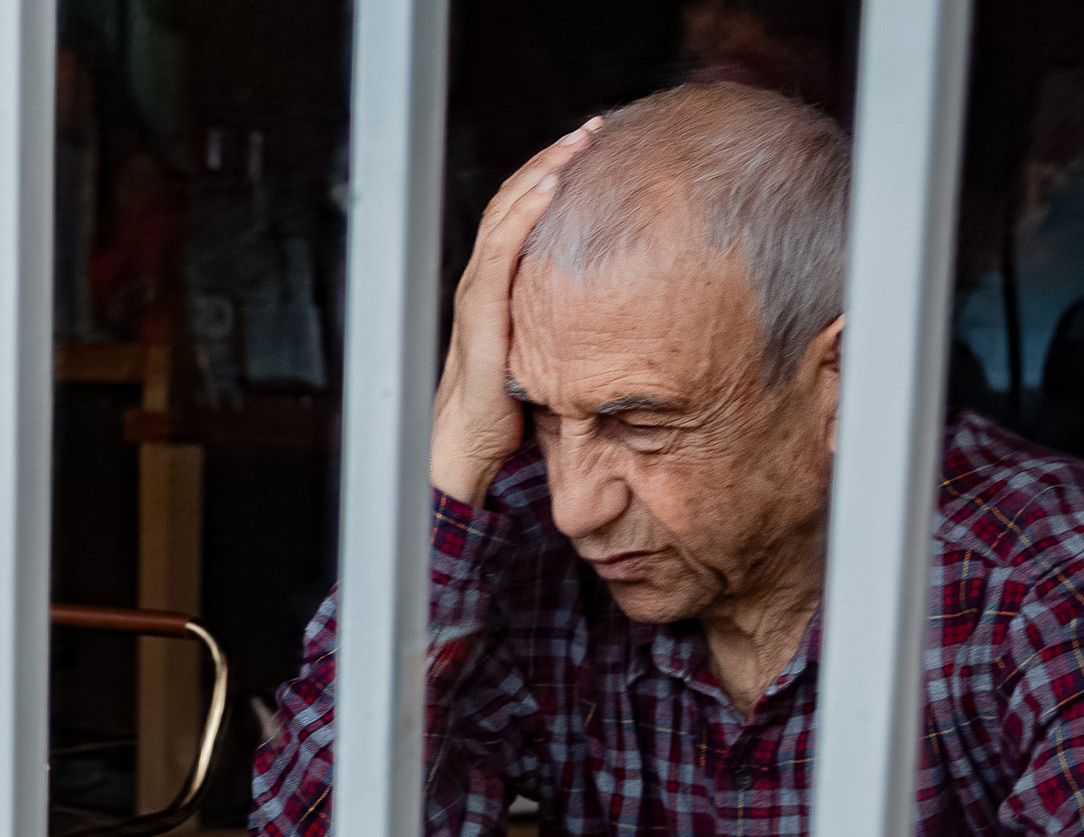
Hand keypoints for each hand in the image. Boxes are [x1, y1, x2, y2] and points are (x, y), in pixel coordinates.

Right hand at [432, 116, 600, 506]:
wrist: (466, 457)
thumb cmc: (505, 418)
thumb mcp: (545, 360)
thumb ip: (563, 331)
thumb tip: (617, 317)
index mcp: (496, 292)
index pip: (518, 218)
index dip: (549, 179)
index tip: (590, 152)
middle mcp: (482, 286)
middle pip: (511, 204)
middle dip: (551, 162)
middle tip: (593, 131)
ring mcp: (477, 299)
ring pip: (504, 216)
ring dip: (541, 174)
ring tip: (577, 144)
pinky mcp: (481, 319)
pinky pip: (500, 255)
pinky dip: (524, 215)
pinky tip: (551, 189)